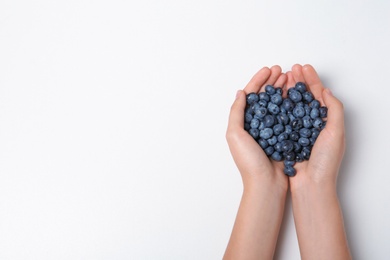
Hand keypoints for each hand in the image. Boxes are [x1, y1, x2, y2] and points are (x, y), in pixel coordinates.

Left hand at [226, 65, 287, 190]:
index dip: (258, 81)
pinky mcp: (281, 136)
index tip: (268, 69)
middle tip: (281, 70)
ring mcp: (269, 130)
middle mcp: (254, 124)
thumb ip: (236, 112)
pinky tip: (296, 96)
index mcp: (242, 123)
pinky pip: (285, 116)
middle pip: (263, 97)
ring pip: (275, 104)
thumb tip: (240, 92)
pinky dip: (290, 104)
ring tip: (289, 78)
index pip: (249, 95)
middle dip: (271, 82)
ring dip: (281, 90)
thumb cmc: (249, 161)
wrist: (266, 183)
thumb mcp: (235, 134)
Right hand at [286, 64, 344, 190]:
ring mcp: (297, 130)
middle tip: (291, 69)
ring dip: (287, 91)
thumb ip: (334, 109)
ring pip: (291, 105)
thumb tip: (325, 90)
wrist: (311, 184)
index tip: (303, 68)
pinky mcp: (285, 137)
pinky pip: (281, 118)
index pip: (318, 95)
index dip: (311, 80)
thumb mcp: (336, 132)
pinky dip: (277, 107)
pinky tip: (273, 98)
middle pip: (304, 97)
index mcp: (326, 120)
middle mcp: (311, 124)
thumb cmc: (326, 161)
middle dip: (298, 81)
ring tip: (282, 79)